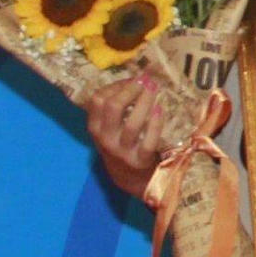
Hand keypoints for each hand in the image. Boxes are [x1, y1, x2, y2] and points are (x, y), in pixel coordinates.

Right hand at [84, 71, 175, 192]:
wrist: (129, 178)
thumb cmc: (120, 144)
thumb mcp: (109, 128)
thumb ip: (114, 107)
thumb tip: (137, 77)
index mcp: (95, 127)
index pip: (98, 100)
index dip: (116, 85)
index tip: (131, 80)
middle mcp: (106, 139)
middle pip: (113, 108)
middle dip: (130, 90)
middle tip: (145, 80)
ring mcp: (122, 151)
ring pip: (132, 124)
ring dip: (145, 103)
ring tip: (154, 89)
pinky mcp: (140, 161)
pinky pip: (148, 141)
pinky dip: (155, 124)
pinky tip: (160, 109)